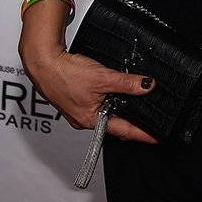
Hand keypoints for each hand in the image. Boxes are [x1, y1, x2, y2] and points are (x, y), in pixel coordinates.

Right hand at [21, 44, 158, 143]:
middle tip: (152, 120)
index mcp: (91, 121)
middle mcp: (84, 120)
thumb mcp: (102, 77)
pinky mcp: (76, 101)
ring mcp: (79, 111)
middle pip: (116, 124)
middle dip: (134, 122)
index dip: (143, 134)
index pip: (125, 131)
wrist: (43, 63)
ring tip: (139, 104)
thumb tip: (147, 86)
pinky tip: (117, 92)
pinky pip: (98, 104)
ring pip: (107, 113)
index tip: (158, 138)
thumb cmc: (64, 74)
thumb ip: (126, 83)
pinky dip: (110, 100)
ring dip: (122, 108)